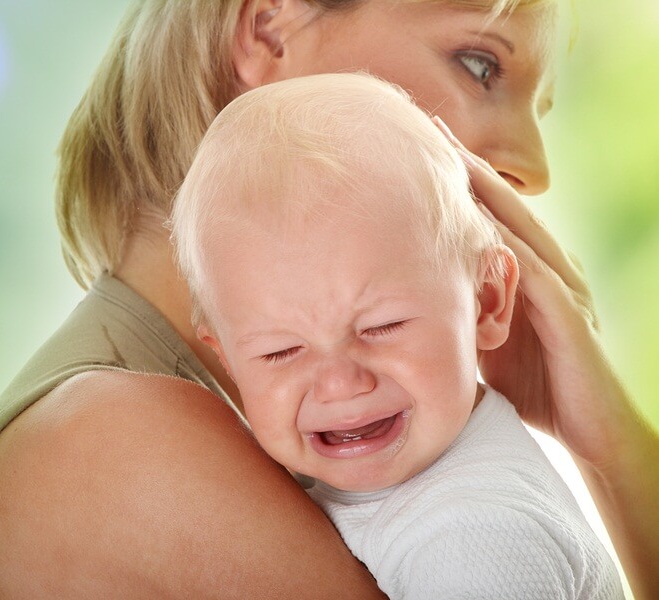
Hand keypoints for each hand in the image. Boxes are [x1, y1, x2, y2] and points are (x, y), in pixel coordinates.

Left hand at [432, 117, 633, 467]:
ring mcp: (563, 288)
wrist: (592, 433)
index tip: (418, 145)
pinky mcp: (567, 316)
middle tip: (428, 126)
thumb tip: (410, 301)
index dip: (458, 178)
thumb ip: (462, 311)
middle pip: (504, 205)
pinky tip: (474, 222)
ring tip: (446, 155)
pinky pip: (530, 273)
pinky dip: (502, 245)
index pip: (491, 213)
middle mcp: (550, 268)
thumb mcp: (488, 340)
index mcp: (530, 270)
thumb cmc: (537, 388)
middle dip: (466, 166)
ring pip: (519, 227)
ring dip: (483, 190)